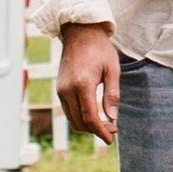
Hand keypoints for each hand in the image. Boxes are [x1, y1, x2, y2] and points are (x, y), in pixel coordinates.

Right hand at [54, 21, 121, 144]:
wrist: (79, 33)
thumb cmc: (99, 49)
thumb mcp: (112, 69)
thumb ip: (112, 94)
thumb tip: (112, 118)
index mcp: (82, 84)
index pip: (90, 117)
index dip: (101, 131)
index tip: (111, 139)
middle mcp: (67, 89)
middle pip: (80, 122)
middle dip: (96, 130)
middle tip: (113, 129)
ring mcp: (61, 90)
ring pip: (72, 119)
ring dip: (88, 126)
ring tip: (106, 123)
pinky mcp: (59, 89)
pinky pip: (68, 111)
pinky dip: (80, 117)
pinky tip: (94, 114)